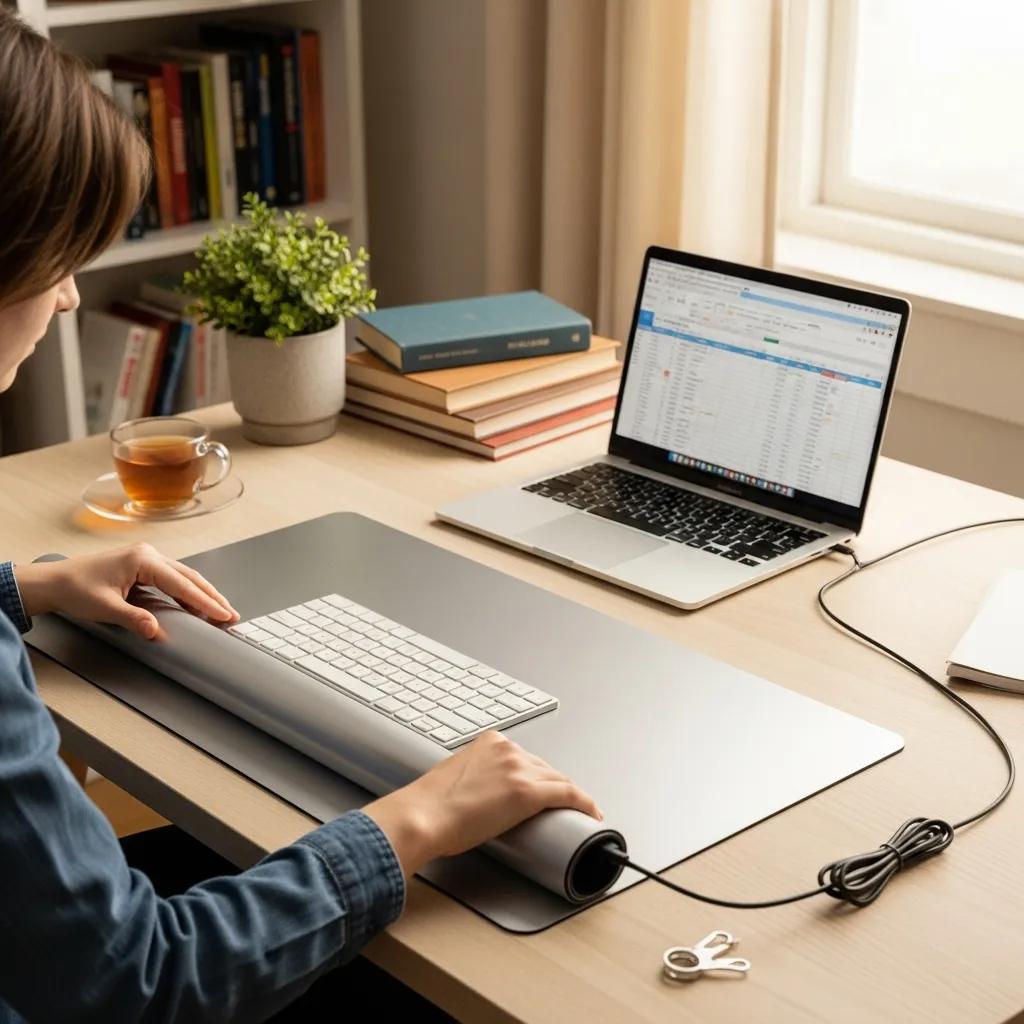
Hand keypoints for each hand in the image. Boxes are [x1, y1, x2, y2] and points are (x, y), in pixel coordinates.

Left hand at [14, 543, 237, 639]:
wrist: (53, 581)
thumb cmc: (74, 589)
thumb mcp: (105, 608)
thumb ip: (134, 619)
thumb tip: (156, 630)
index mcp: (143, 559)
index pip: (182, 584)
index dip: (205, 601)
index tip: (222, 615)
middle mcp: (148, 554)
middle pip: (190, 577)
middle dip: (212, 597)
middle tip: (231, 614)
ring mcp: (146, 558)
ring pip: (184, 576)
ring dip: (202, 594)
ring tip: (220, 610)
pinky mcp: (142, 566)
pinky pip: (173, 579)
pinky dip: (187, 592)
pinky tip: (195, 604)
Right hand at [363, 732, 600, 876]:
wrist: (422, 816)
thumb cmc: (430, 806)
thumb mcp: (455, 777)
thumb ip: (474, 777)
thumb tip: (482, 797)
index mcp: (489, 741)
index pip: (526, 759)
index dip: (537, 777)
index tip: (540, 791)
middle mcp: (507, 749)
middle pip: (544, 768)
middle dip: (551, 788)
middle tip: (557, 809)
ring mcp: (518, 768)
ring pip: (557, 780)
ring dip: (567, 797)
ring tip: (575, 814)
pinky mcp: (528, 792)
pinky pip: (568, 794)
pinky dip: (583, 803)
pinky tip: (591, 813)